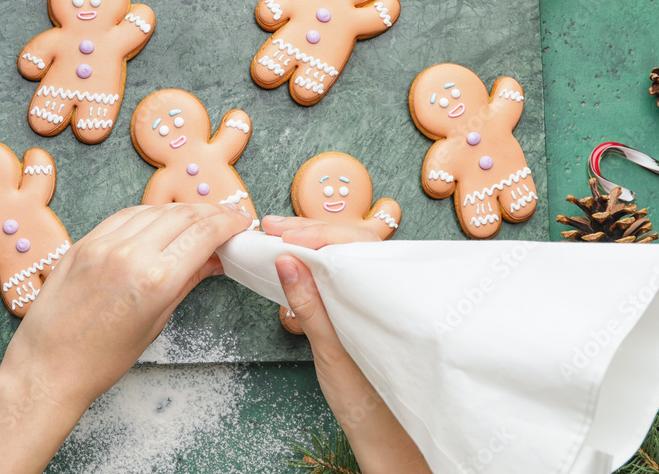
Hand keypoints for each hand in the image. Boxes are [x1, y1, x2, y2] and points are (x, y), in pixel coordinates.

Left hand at [0, 203, 252, 473]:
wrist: (47, 366)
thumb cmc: (100, 359)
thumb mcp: (155, 323)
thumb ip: (187, 282)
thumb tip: (213, 259)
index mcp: (155, 279)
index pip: (204, 233)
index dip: (229, 222)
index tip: (240, 223)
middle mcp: (130, 253)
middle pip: (183, 215)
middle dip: (210, 213)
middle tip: (225, 220)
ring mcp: (103, 244)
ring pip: (154, 210)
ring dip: (181, 211)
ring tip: (195, 221)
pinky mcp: (84, 242)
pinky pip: (125, 216)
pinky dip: (149, 215)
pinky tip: (159, 222)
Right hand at [262, 215, 430, 473]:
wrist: (386, 432)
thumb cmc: (367, 396)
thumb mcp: (329, 348)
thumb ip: (309, 303)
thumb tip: (286, 261)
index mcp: (386, 294)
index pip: (351, 245)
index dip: (316, 234)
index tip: (285, 235)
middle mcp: (386, 289)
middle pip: (347, 242)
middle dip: (308, 231)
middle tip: (271, 226)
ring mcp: (375, 297)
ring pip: (344, 255)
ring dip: (310, 243)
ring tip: (278, 235)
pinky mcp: (362, 308)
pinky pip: (341, 274)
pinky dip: (316, 263)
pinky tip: (296, 260)